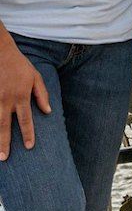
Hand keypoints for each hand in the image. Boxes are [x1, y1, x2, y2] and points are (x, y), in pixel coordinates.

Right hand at [0, 37, 50, 159]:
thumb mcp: (35, 76)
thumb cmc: (19, 65)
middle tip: (4, 158)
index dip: (28, 133)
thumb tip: (48, 111)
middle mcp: (6, 99)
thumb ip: (41, 94)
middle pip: (5, 125)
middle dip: (5, 142)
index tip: (29, 146)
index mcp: (21, 96)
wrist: (0, 52)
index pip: (26, 119)